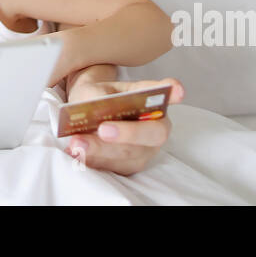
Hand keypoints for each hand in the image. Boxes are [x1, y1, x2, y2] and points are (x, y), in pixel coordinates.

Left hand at [64, 77, 184, 175]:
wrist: (88, 112)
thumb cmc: (99, 97)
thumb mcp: (98, 89)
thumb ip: (100, 97)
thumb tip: (98, 109)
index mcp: (153, 105)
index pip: (164, 98)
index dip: (172, 95)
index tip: (178, 90)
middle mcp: (155, 130)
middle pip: (150, 136)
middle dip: (127, 134)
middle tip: (103, 129)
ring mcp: (144, 152)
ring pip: (128, 156)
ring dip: (102, 152)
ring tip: (78, 143)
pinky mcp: (127, 166)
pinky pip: (113, 167)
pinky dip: (94, 161)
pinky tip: (77, 153)